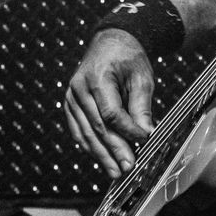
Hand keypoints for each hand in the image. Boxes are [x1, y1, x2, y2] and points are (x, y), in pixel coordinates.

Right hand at [64, 29, 155, 177]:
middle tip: (128, 168)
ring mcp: (71, 97)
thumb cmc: (128, 59)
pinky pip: (78, 130)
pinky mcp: (70, 105)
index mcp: (97, 77)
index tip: (144, 141)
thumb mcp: (141, 78)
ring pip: (85, 133)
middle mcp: (79, 88)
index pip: (111, 113)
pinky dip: (90, 146)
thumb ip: (141, 107)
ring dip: (101, 155)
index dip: (127, 130)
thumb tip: (146, 134)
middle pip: (97, 126)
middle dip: (114, 150)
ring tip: (115, 172)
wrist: (110, 43)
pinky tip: (102, 159)